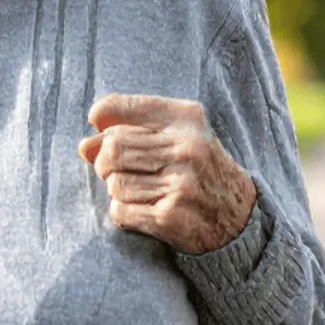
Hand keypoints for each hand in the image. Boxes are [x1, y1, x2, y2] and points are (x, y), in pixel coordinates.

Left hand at [79, 93, 258, 254]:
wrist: (239, 216)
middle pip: (111, 148)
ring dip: (116, 190)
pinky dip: (122, 212)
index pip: (119, 108)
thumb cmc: (199, 168)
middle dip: (105, 162)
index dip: (101, 119)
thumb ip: (131, 127)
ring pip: (113, 183)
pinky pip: (120, 211)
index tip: (101, 130)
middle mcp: (185, 148)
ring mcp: (179, 184)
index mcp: (185, 118)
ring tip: (137, 191)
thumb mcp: (178, 133)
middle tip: (116, 169)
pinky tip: (141, 210)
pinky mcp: (171, 216)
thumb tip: (85, 145)